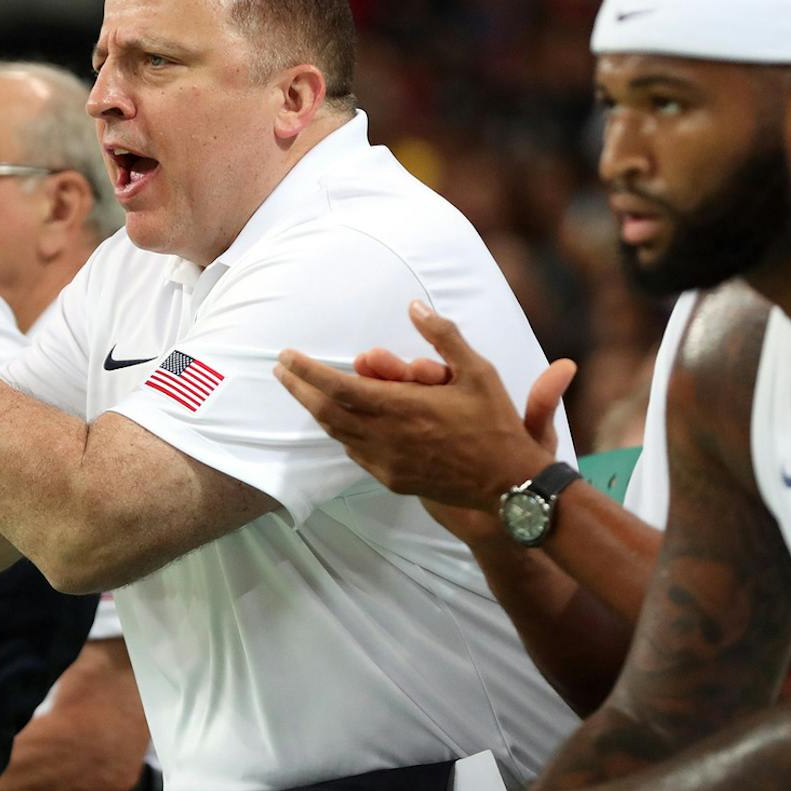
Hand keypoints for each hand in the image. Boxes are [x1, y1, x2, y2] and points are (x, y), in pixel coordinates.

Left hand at [276, 301, 570, 510]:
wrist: (508, 484)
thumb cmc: (495, 423)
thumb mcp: (478, 371)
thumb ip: (443, 336)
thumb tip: (414, 306)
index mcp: (402, 406)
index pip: (338, 387)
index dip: (306, 371)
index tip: (285, 357)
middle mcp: (387, 436)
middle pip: (326, 412)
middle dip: (299, 390)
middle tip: (281, 371)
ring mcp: (387, 462)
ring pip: (338, 434)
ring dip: (317, 411)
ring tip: (304, 392)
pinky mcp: (393, 480)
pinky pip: (356, 453)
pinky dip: (342, 433)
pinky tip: (339, 422)